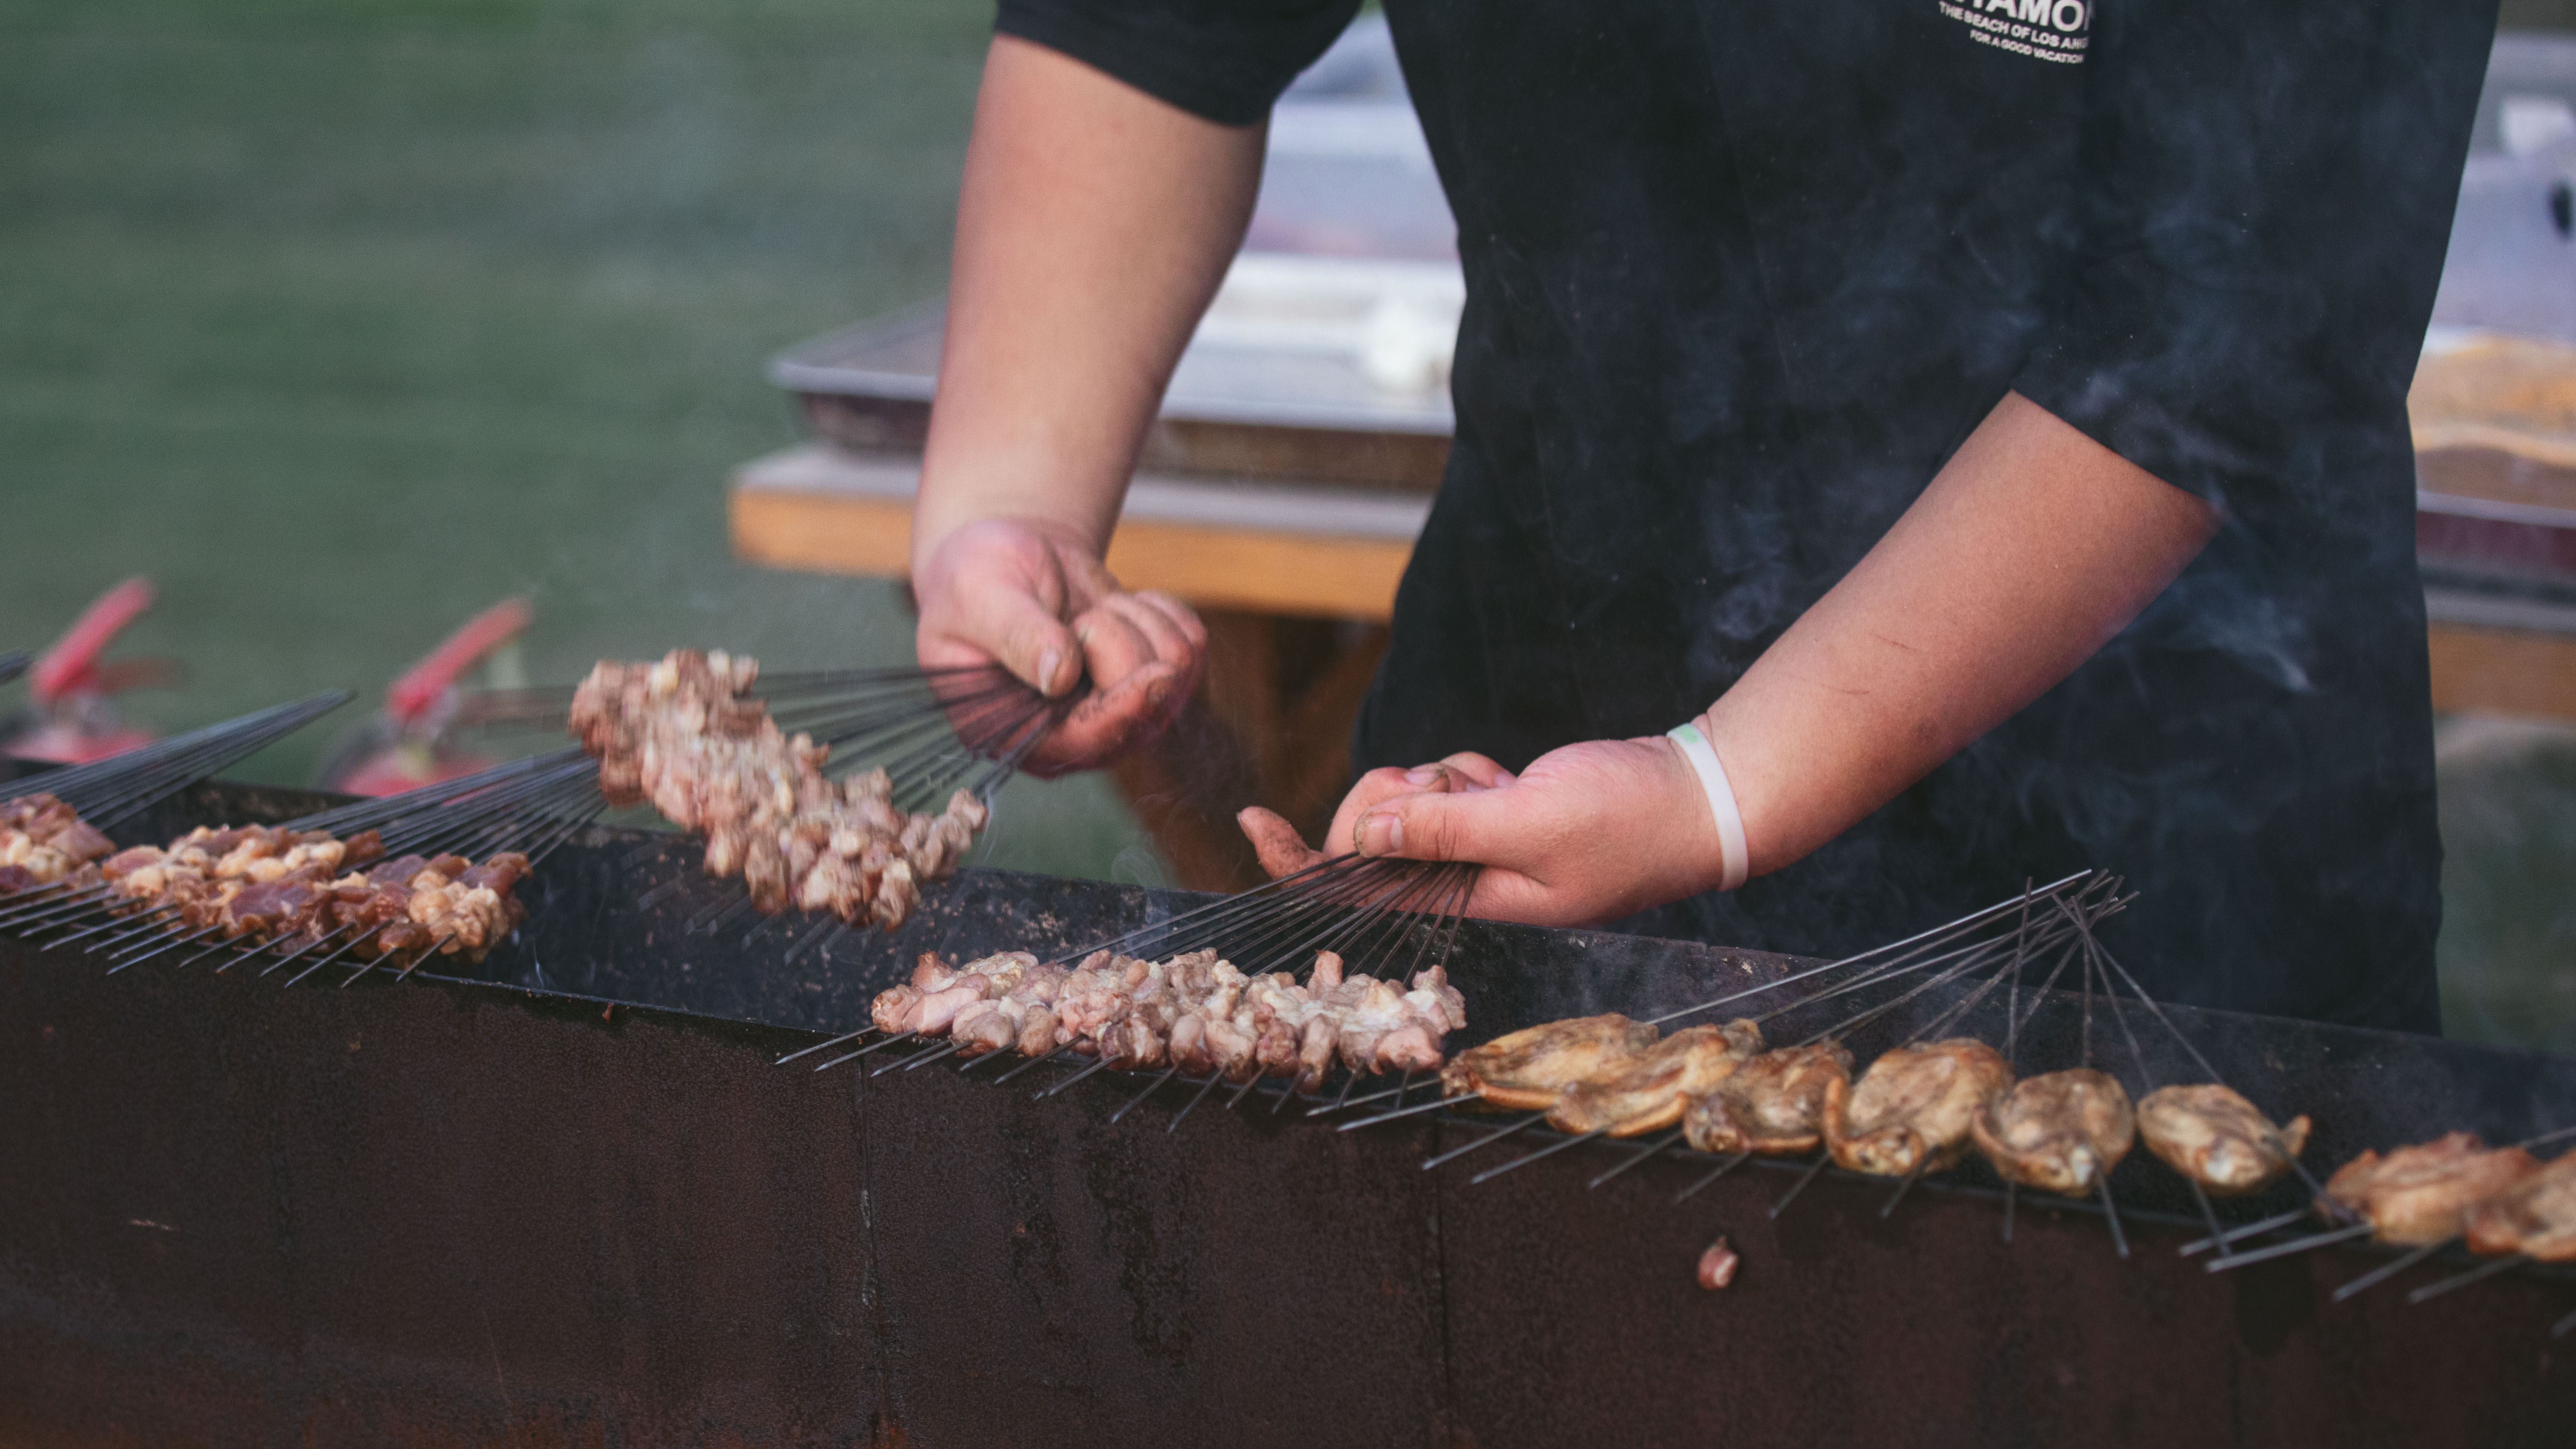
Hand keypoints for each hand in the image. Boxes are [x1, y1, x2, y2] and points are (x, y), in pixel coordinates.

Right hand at [913, 517, 1204, 774]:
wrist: (1010, 561)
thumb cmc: (977, 579)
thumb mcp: (981, 595)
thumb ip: (1016, 634)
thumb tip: (1058, 677)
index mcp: (1014, 730)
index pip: (1084, 741)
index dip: (1124, 712)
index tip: (1157, 675)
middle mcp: (1070, 735)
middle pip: (1144, 708)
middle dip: (1119, 639)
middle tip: (1079, 614)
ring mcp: (1115, 712)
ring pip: (1177, 673)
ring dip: (1140, 621)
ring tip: (1093, 609)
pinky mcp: (1147, 684)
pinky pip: (1192, 649)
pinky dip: (1164, 612)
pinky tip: (1123, 605)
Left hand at [1239, 740, 1729, 927]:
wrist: (1695, 799)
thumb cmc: (1627, 820)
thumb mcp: (1530, 820)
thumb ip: (1444, 828)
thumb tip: (1364, 828)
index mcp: (1465, 907)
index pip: (1357, 892)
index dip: (1298, 861)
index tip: (1251, 823)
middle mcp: (1458, 886)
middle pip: (1370, 836)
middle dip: (1394, 796)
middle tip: (1445, 785)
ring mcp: (1473, 852)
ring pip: (1406, 802)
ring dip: (1442, 779)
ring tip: (1499, 785)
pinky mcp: (1489, 819)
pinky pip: (1444, 785)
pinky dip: (1469, 772)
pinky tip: (1512, 779)